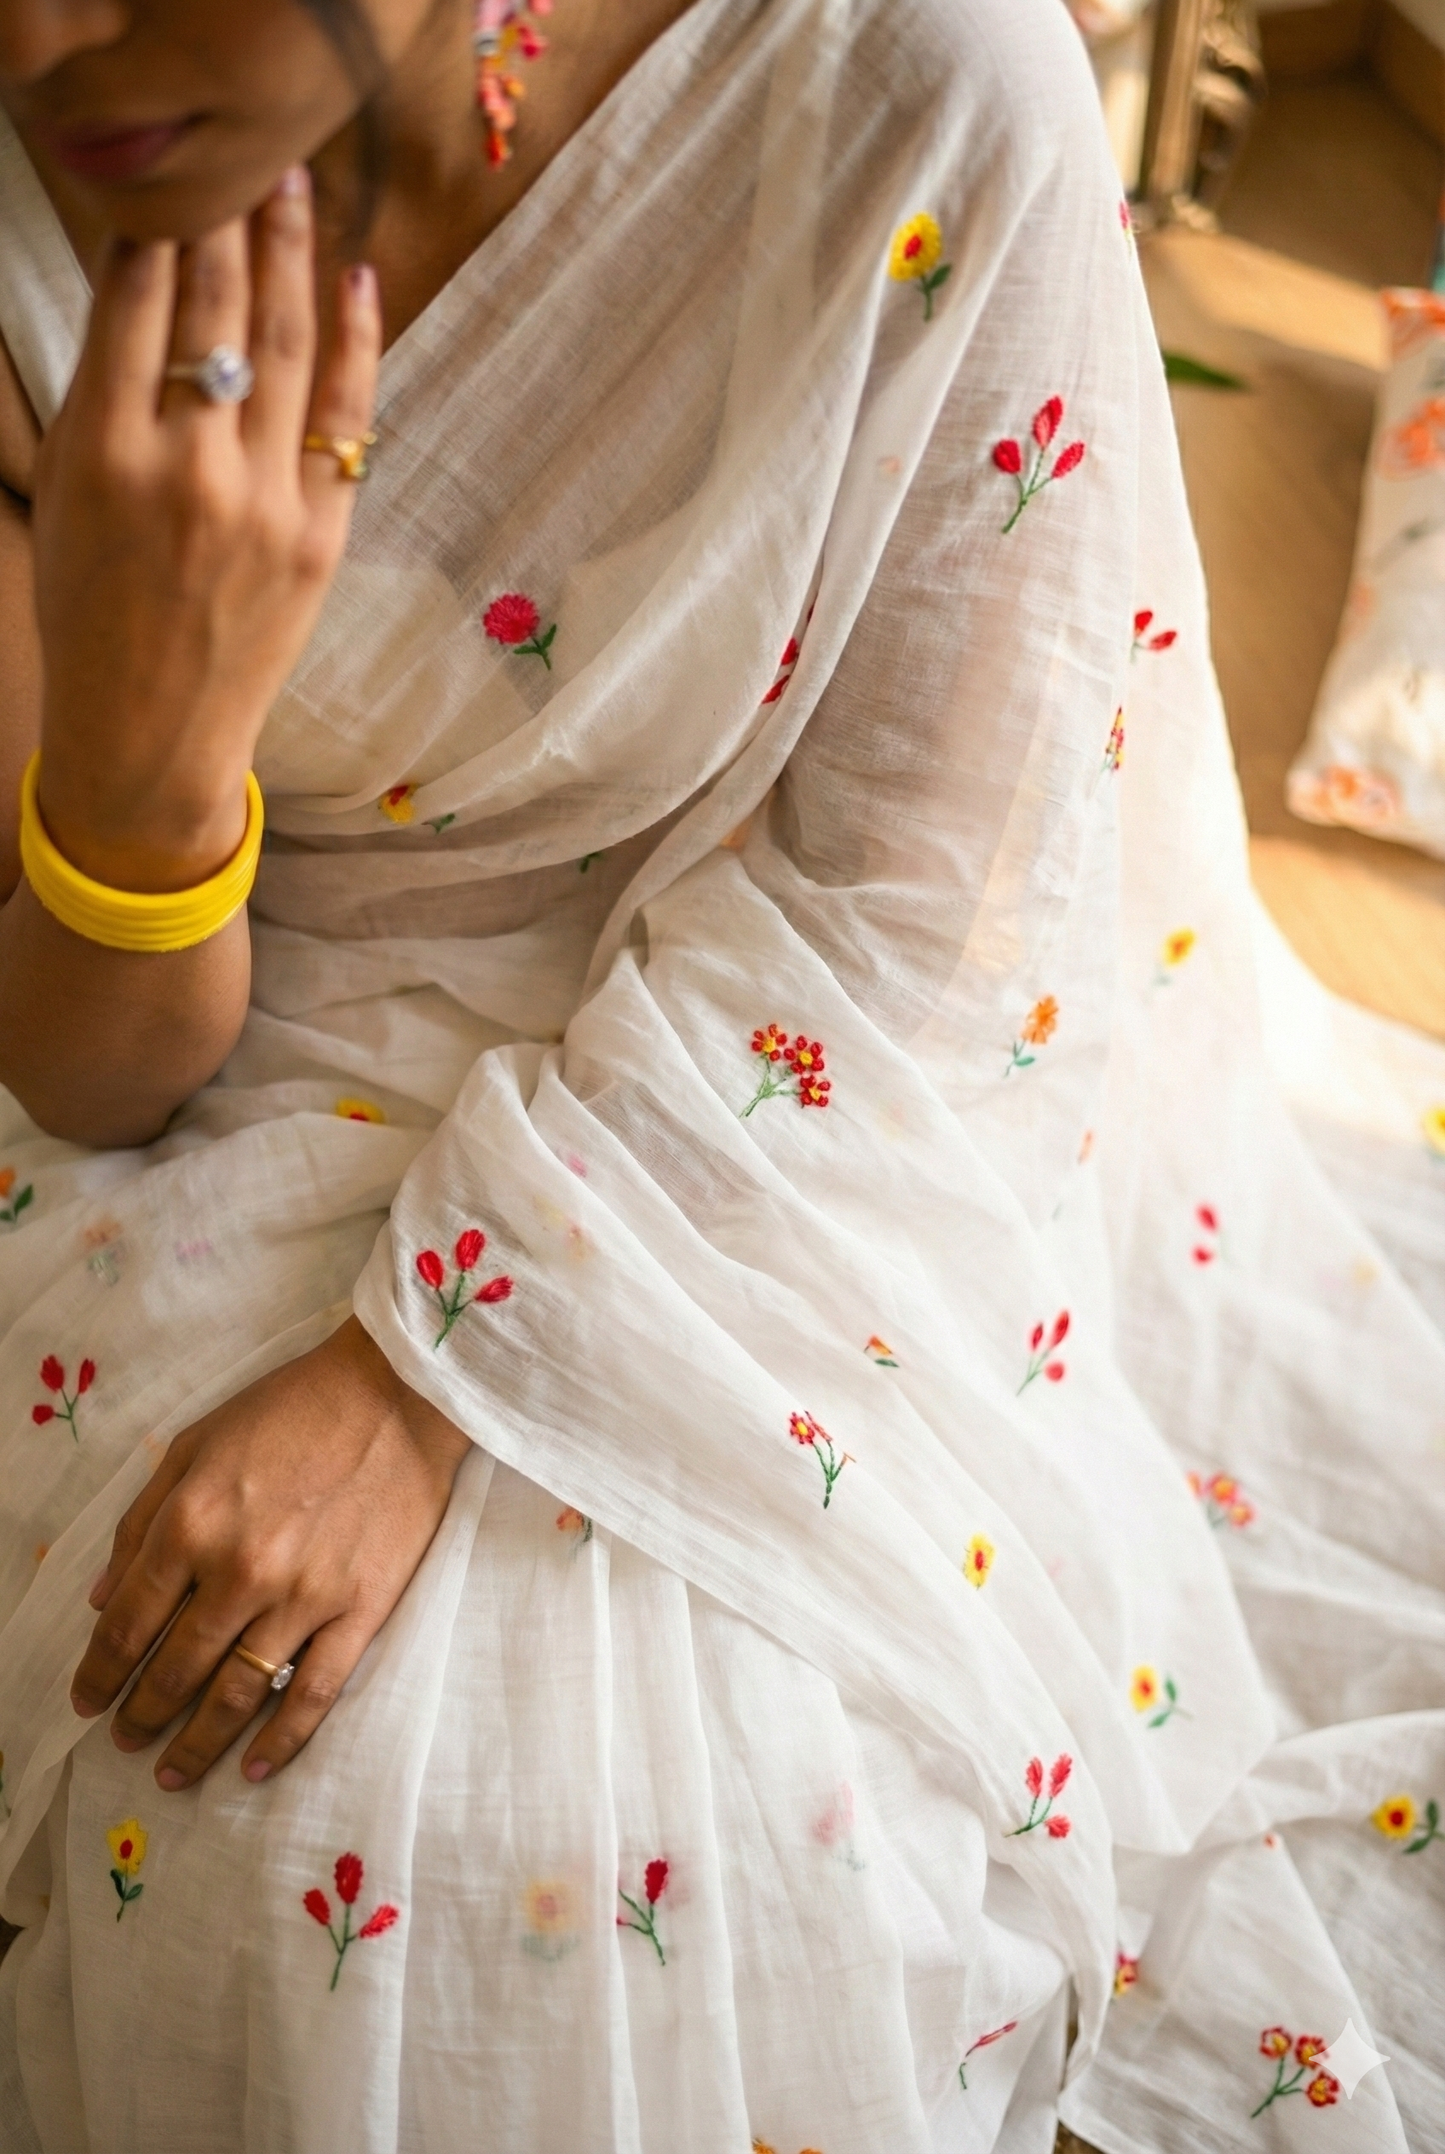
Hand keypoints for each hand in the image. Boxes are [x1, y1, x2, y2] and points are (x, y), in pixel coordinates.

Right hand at [31, 165, 378, 891]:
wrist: (151, 733)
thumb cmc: (93, 614)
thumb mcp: (68, 496)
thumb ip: (103, 394)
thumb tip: (141, 287)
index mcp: (105, 453)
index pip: (136, 304)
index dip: (159, 229)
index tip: (175, 185)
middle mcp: (187, 468)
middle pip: (215, 311)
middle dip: (230, 223)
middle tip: (244, 164)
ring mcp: (264, 502)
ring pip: (284, 348)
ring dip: (291, 257)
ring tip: (294, 191)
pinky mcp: (321, 535)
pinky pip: (346, 417)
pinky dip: (356, 343)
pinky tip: (354, 279)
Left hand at [71, 1319, 471, 1788]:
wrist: (398, 1393)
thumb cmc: (292, 1407)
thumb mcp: (197, 1443)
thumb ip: (142, 1519)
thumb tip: (101, 1599)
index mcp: (190, 1525)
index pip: (127, 1625)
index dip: (99, 1673)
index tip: (87, 1700)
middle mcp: (238, 1571)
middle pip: (175, 1669)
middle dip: (140, 1714)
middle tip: (125, 1739)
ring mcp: (302, 1598)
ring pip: (235, 1694)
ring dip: (195, 1742)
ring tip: (172, 1770)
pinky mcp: (359, 1611)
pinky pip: (312, 1694)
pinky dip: (280, 1741)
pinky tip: (253, 1768)